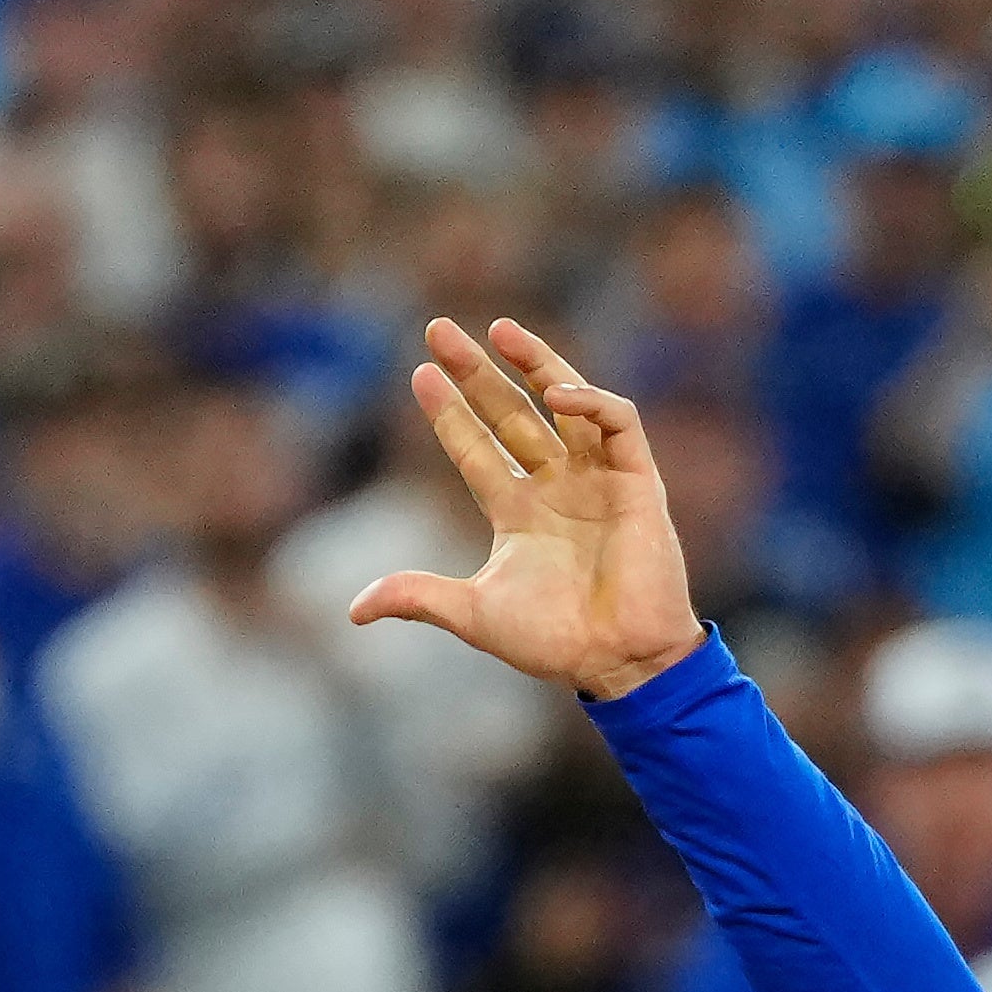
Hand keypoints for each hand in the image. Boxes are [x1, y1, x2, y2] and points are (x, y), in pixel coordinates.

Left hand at [340, 316, 705, 703]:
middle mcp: (556, 488)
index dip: (449, 412)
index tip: (420, 375)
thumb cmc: (555, 643)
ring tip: (500, 330)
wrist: (620, 662)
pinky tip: (556, 394)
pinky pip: (618, 424)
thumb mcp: (474, 614)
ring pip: (566, 404)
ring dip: (536, 363)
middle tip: (438, 330)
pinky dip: (591, 402)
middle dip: (477, 372)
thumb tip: (354, 611)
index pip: (477, 448)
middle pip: (511, 413)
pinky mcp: (637, 482)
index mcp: (518, 513)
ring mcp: (596, 481)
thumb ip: (419, 598)